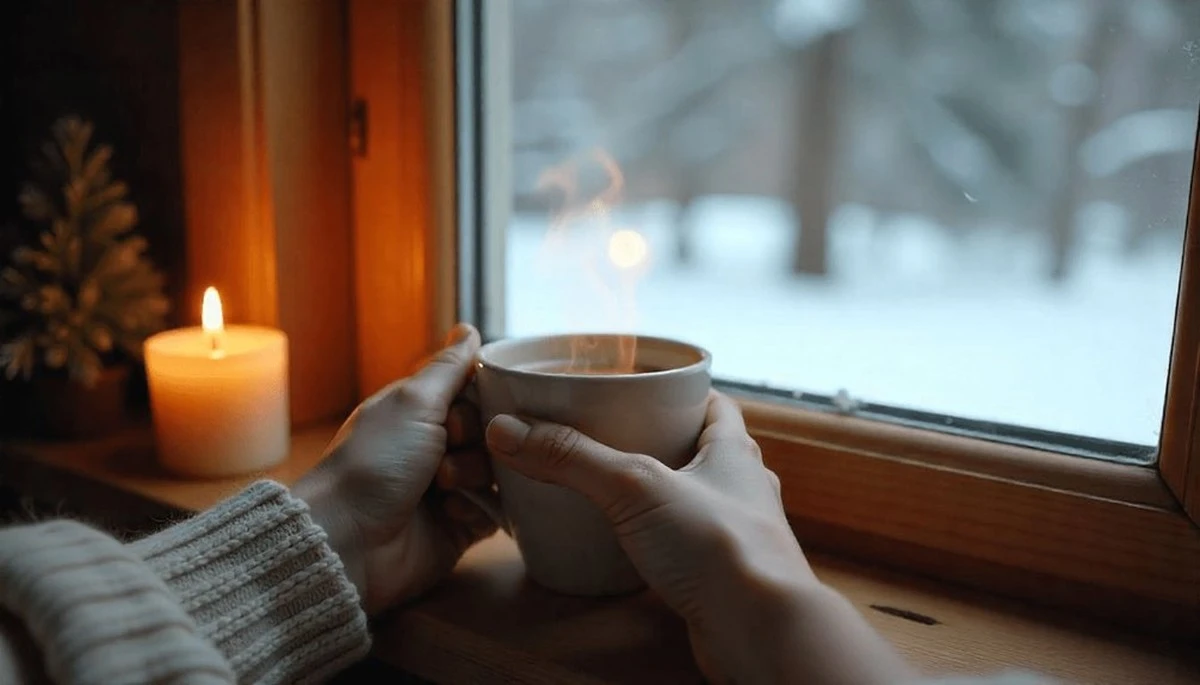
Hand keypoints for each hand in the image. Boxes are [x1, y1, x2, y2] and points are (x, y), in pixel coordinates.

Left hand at [294, 324, 498, 614]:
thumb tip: (469, 328)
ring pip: (498, 471)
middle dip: (477, 440)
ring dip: (475, 475)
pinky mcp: (460, 527)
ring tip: (444, 488)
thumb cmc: (374, 462)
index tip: (462, 409)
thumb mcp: (413, 402)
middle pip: (492, 431)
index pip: (475, 393)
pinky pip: (495, 511)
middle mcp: (436, 447)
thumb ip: (448, 368)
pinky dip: (479, 510)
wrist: (350, 540)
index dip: (480, 399)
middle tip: (448, 448)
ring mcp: (450, 489)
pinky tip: (453, 513)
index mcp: (420, 413)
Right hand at [485, 391, 911, 683]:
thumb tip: (507, 429)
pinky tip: (625, 549)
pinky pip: (685, 548)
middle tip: (609, 438)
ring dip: (658, 496)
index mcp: (733, 451)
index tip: (643, 387)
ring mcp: (735, 536)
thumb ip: (572, 457)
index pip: (714, 404)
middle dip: (658, 443)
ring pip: (694, 502)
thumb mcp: (634, 486)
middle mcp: (742, 489)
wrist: (760, 630)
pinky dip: (657, 544)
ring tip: (609, 492)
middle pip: (700, 452)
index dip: (681, 393)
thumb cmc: (719, 547)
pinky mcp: (720, 578)